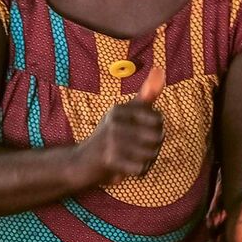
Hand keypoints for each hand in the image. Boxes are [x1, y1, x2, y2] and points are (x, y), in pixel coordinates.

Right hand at [81, 68, 165, 183]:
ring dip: (146, 161)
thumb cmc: (109, 136)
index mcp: (118, 109)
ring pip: (151, 154)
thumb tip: (160, 69)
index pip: (158, 119)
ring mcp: (110, 140)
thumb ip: (146, 94)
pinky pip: (141, 168)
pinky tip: (127, 168)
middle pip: (157, 137)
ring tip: (131, 159)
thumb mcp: (126, 113)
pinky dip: (138, 172)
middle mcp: (114, 121)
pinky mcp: (109, 160)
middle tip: (137, 150)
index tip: (141, 133)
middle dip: (153, 147)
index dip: (156, 130)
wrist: (81, 163)